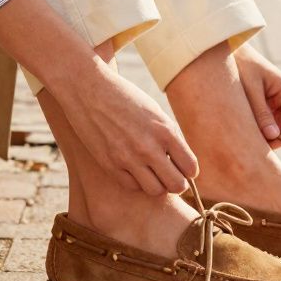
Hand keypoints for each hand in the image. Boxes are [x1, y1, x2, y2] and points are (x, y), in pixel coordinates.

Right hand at [50, 58, 198, 195]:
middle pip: (177, 185)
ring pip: (156, 191)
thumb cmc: (125, 98)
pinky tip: (133, 167)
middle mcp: (149, 147)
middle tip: (169, 174)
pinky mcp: (110, 164)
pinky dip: (136, 181)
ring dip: (157, 184)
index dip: (189, 171)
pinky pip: (132, 186)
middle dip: (177, 183)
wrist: (88, 90)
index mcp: (165, 131)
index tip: (182, 167)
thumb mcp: (155, 112)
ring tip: (151, 172)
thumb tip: (182, 164)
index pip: (191, 168)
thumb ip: (169, 138)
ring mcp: (128, 158)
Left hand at [234, 45, 280, 146]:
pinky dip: (256, 126)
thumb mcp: (250, 88)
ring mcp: (273, 97)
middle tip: (253, 148)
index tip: (267, 149)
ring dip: (263, 132)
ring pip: (274, 124)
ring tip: (245, 139)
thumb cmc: (239, 64)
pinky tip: (241, 130)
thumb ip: (261, 112)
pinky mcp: (261, 99)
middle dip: (272, 137)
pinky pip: (264, 118)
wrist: (224, 48)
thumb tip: (273, 136)